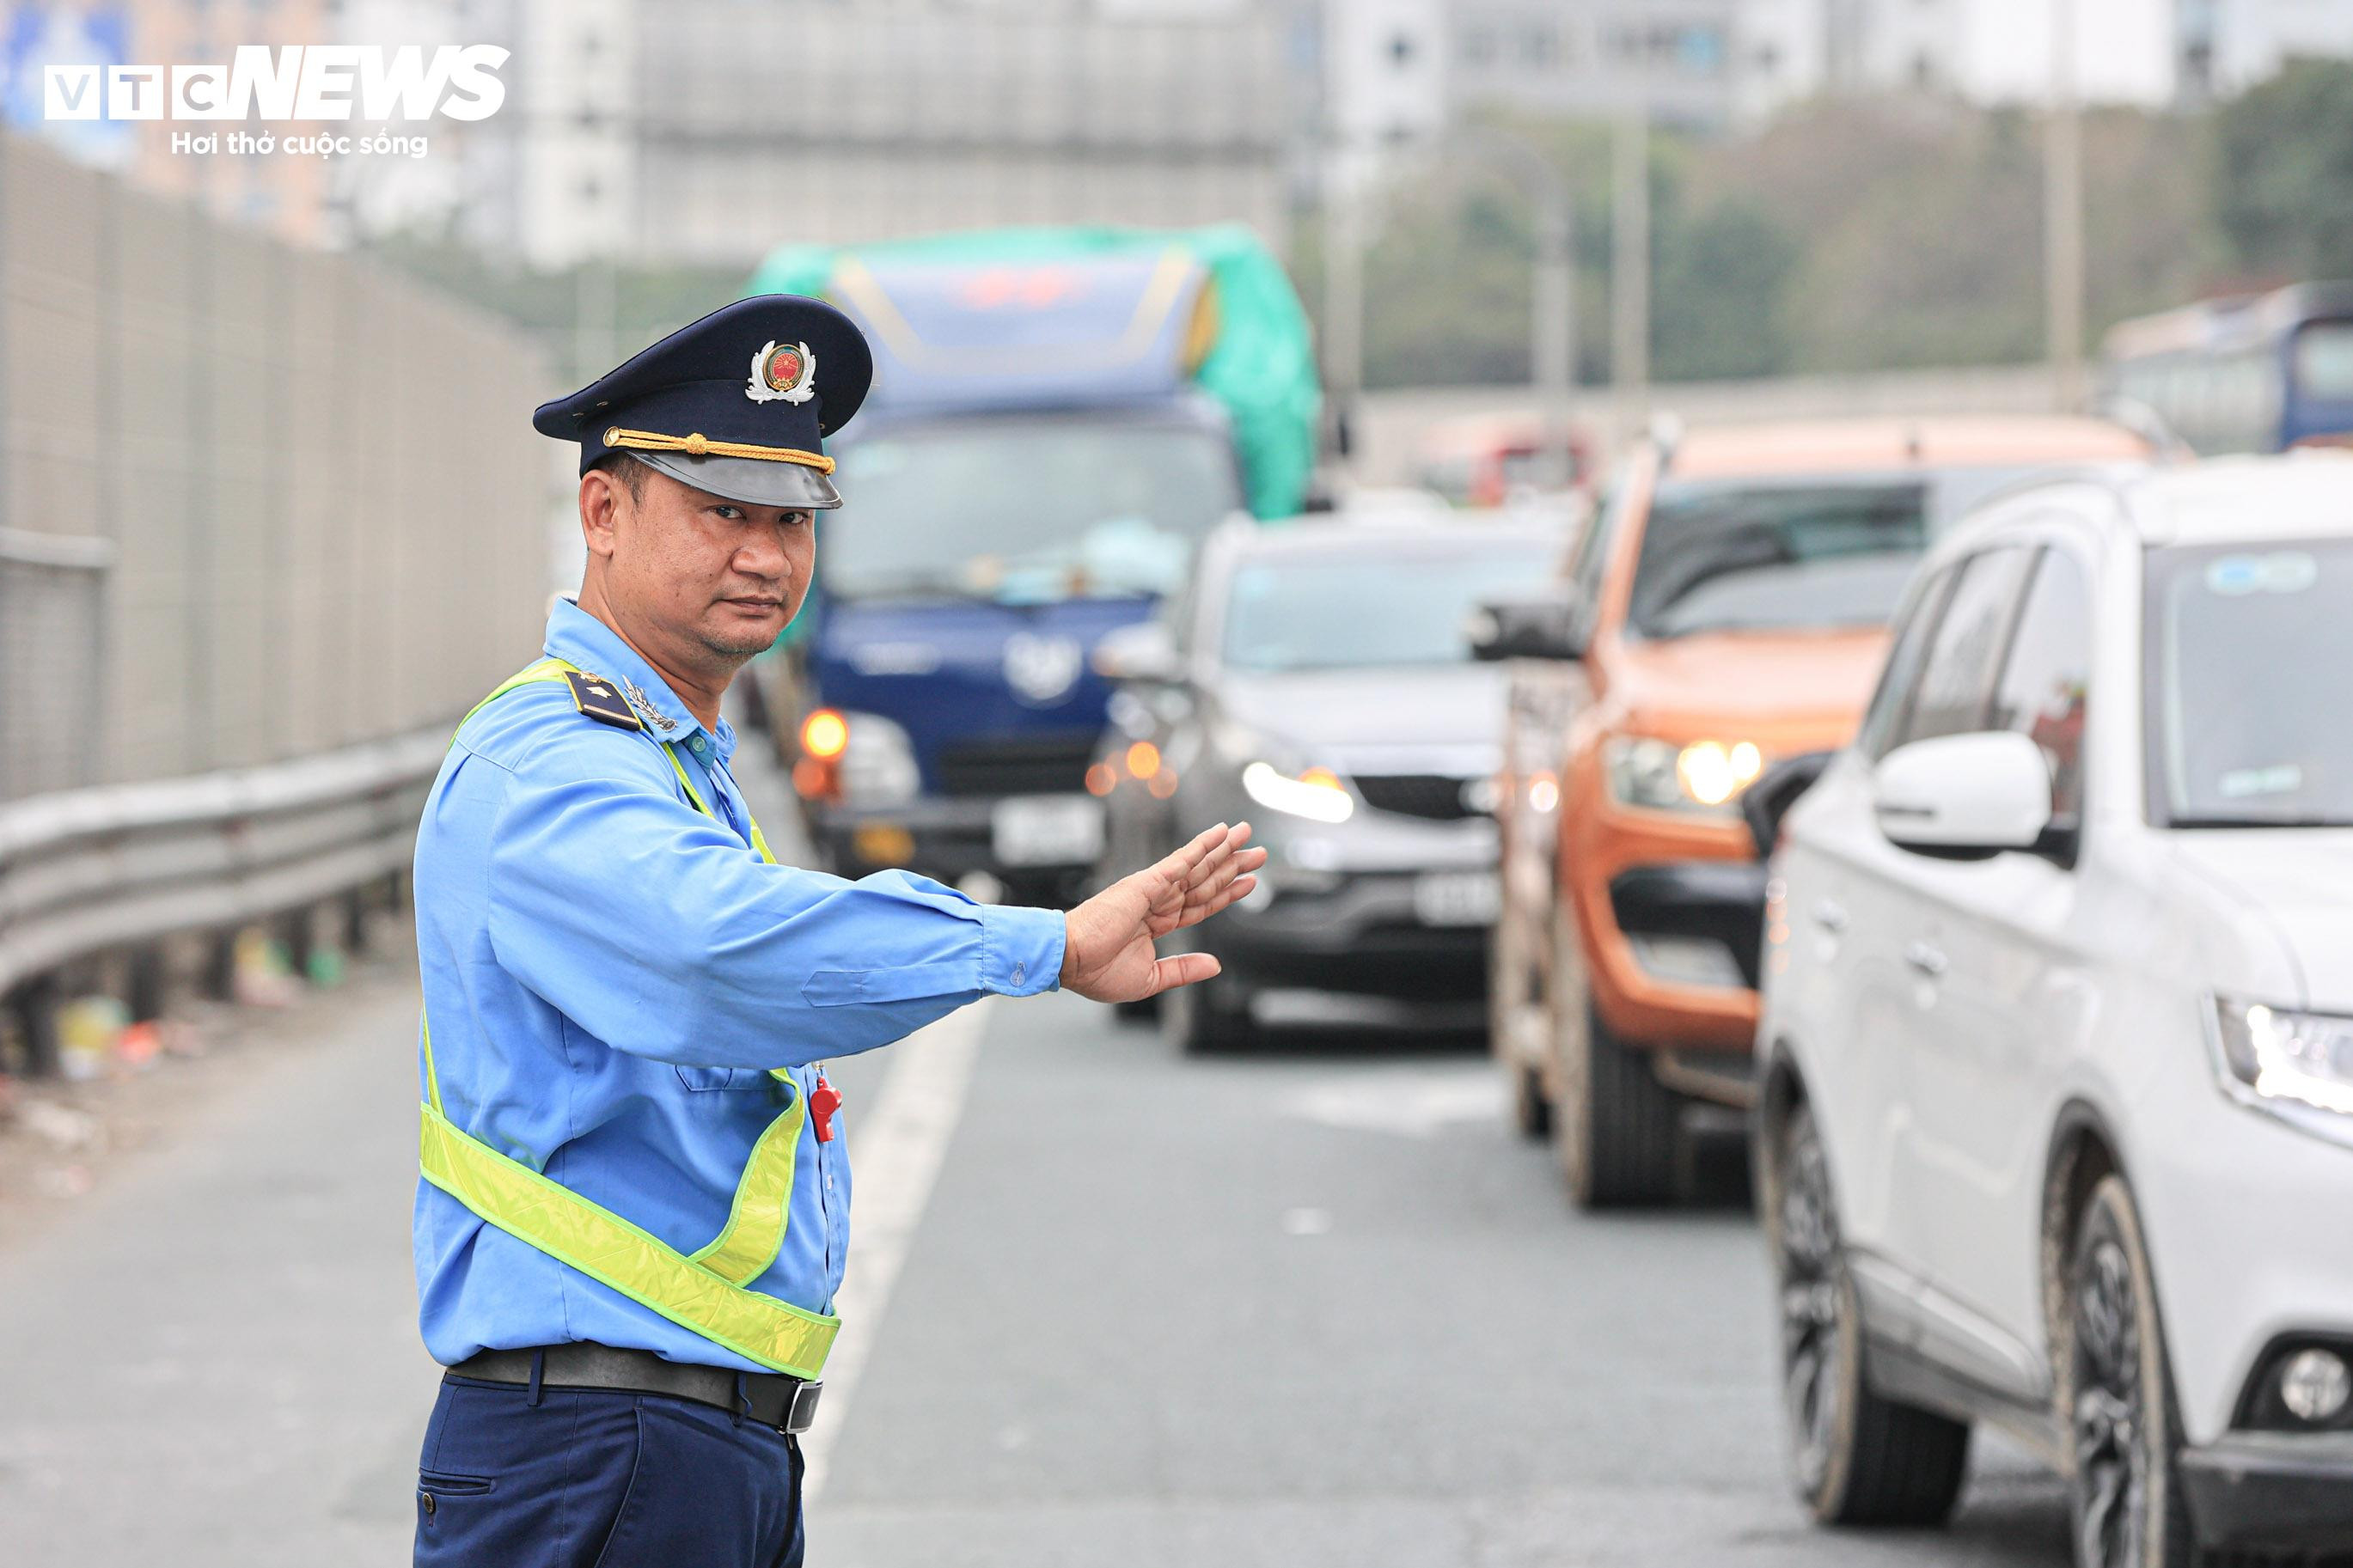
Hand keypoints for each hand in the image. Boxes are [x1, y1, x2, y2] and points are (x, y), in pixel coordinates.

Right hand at [1059, 822, 1267, 1002]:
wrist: (1069, 959)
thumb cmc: (1096, 971)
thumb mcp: (1151, 978)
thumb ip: (1183, 969)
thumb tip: (1215, 965)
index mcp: (1157, 923)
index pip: (1201, 905)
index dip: (1227, 893)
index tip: (1249, 883)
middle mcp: (1158, 902)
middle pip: (1205, 881)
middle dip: (1233, 866)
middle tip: (1260, 853)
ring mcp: (1152, 890)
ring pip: (1198, 866)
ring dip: (1225, 850)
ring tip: (1248, 837)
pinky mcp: (1146, 882)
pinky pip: (1181, 861)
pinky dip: (1201, 846)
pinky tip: (1220, 834)